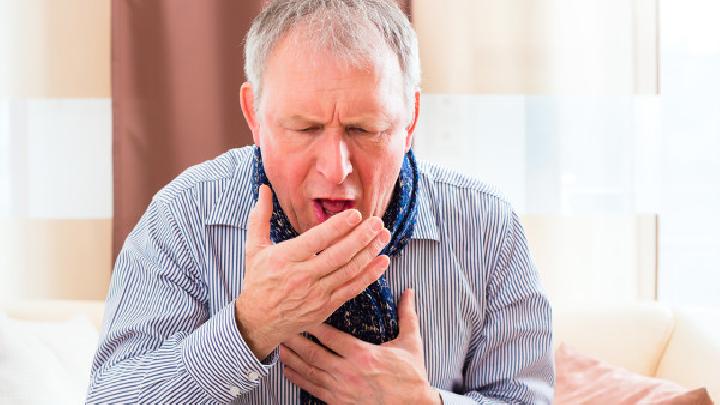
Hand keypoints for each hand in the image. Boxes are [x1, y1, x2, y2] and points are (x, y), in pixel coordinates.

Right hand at [235, 184, 391, 358]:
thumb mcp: (254, 248)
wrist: (258, 322)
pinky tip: (382, 262)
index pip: (317, 239)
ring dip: (370, 253)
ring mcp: (316, 294)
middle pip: (339, 255)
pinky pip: (352, 289)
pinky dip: (369, 275)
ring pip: (349, 271)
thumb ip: (260, 217)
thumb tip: (263, 188)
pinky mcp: (326, 307)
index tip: (356, 214)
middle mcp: (302, 276)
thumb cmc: (258, 281)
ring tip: (384, 236)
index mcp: (286, 258)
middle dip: (362, 237)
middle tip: (377, 222)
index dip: (339, 226)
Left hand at [280, 289, 441, 404]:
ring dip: (292, 359)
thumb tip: (408, 292)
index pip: (331, 336)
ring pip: (310, 372)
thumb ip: (407, 315)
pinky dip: (298, 379)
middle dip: (295, 340)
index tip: (301, 313)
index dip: (313, 325)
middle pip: (313, 354)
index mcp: (363, 354)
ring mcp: (342, 390)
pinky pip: (313, 390)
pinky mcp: (340, 403)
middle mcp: (348, 372)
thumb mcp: (411, 343)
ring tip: (278, 346)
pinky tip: (288, 370)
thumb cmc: (412, 377)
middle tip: (280, 326)